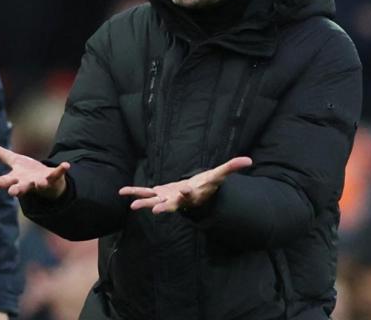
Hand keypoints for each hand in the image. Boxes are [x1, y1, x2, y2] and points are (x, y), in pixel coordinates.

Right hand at [0, 139, 69, 199]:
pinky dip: (61, 170)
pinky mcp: (53, 178)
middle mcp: (27, 183)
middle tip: (12, 192)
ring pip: (38, 185)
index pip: (4, 181)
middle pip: (20, 187)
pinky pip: (57, 174)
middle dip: (17, 189)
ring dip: (38, 184)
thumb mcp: (10, 159)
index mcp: (16, 178)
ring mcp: (41, 182)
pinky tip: (66, 165)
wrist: (47, 183)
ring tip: (38, 183)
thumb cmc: (26, 172)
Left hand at [119, 157, 251, 213]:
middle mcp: (179, 200)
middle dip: (163, 207)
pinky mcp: (158, 194)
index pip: (191, 194)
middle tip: (155, 211)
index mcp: (193, 195)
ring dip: (144, 203)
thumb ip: (231, 167)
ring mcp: (167, 198)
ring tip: (132, 206)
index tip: (184, 190)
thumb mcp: (218, 175)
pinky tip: (121, 191)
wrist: (196, 194)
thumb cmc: (207, 185)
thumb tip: (249, 160)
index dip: (188, 192)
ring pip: (154, 201)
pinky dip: (134, 191)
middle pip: (171, 205)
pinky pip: (144, 192)